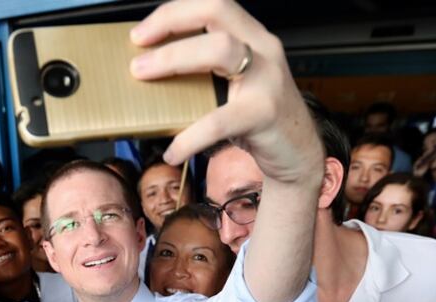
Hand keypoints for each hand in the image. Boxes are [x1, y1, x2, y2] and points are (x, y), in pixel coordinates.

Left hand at [130, 0, 323, 182]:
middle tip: (137, 54)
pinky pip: (220, 120)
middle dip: (169, 24)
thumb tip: (148, 74)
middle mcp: (262, 48)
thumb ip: (203, 71)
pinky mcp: (265, 112)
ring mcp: (267, 77)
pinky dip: (190, 137)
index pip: (212, 3)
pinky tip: (173, 152)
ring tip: (143, 77)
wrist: (299, 153)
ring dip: (174, 59)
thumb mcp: (233, 84)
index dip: (173, 11)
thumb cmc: (258, 118)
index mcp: (251, 36)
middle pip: (216, 11)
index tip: (140, 33)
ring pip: (220, 49)